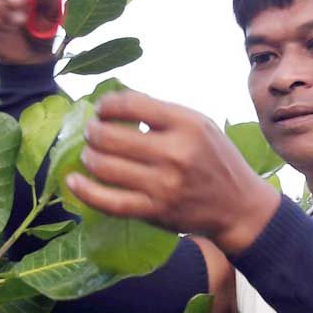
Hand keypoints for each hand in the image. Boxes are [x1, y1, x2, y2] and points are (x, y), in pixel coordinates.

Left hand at [65, 91, 281, 254]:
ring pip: (104, 166)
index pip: (130, 105)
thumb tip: (114, 101)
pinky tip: (73, 181)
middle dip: (92, 131)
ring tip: (89, 154)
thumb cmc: (214, 159)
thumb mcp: (198, 124)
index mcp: (186, 123)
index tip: (101, 109)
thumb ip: (160, 112)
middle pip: (110, 136)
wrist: (239, 207)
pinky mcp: (154, 211)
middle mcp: (175, 152)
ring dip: (88, 157)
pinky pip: (109, 201)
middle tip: (91, 132)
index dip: (106, 105)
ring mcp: (163, 185)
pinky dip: (85, 190)